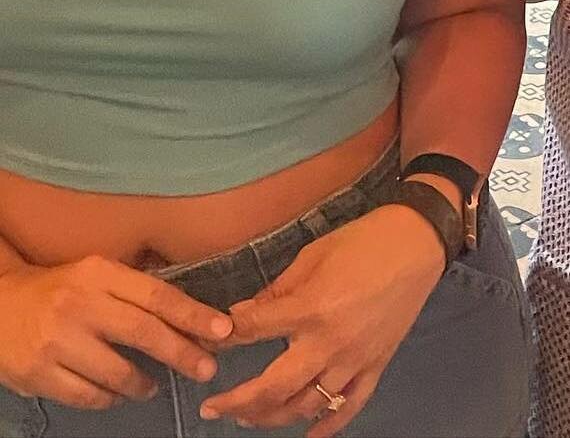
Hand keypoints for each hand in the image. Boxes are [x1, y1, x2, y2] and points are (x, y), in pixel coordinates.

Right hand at [0, 254, 232, 408]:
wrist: (1, 305)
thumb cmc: (59, 289)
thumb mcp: (94, 275)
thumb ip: (132, 291)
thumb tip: (189, 314)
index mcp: (97, 273)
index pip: (155, 294)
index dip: (192, 314)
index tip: (222, 329)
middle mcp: (79, 304)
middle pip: (143, 332)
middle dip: (181, 353)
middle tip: (206, 368)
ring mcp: (58, 341)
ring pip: (118, 373)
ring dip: (143, 384)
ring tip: (151, 385)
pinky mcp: (41, 374)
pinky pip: (91, 397)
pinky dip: (110, 398)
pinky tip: (115, 391)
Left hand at [200, 204, 444, 436]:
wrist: (416, 245)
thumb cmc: (361, 242)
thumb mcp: (312, 255)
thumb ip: (278, 290)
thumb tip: (244, 313)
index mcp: (310, 308)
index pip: (255, 330)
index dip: (225, 337)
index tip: (205, 343)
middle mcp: (329, 344)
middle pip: (275, 387)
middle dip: (238, 401)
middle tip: (211, 407)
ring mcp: (354, 361)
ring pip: (307, 406)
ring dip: (272, 417)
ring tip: (246, 418)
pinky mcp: (375, 367)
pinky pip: (349, 407)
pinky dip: (328, 428)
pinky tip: (308, 436)